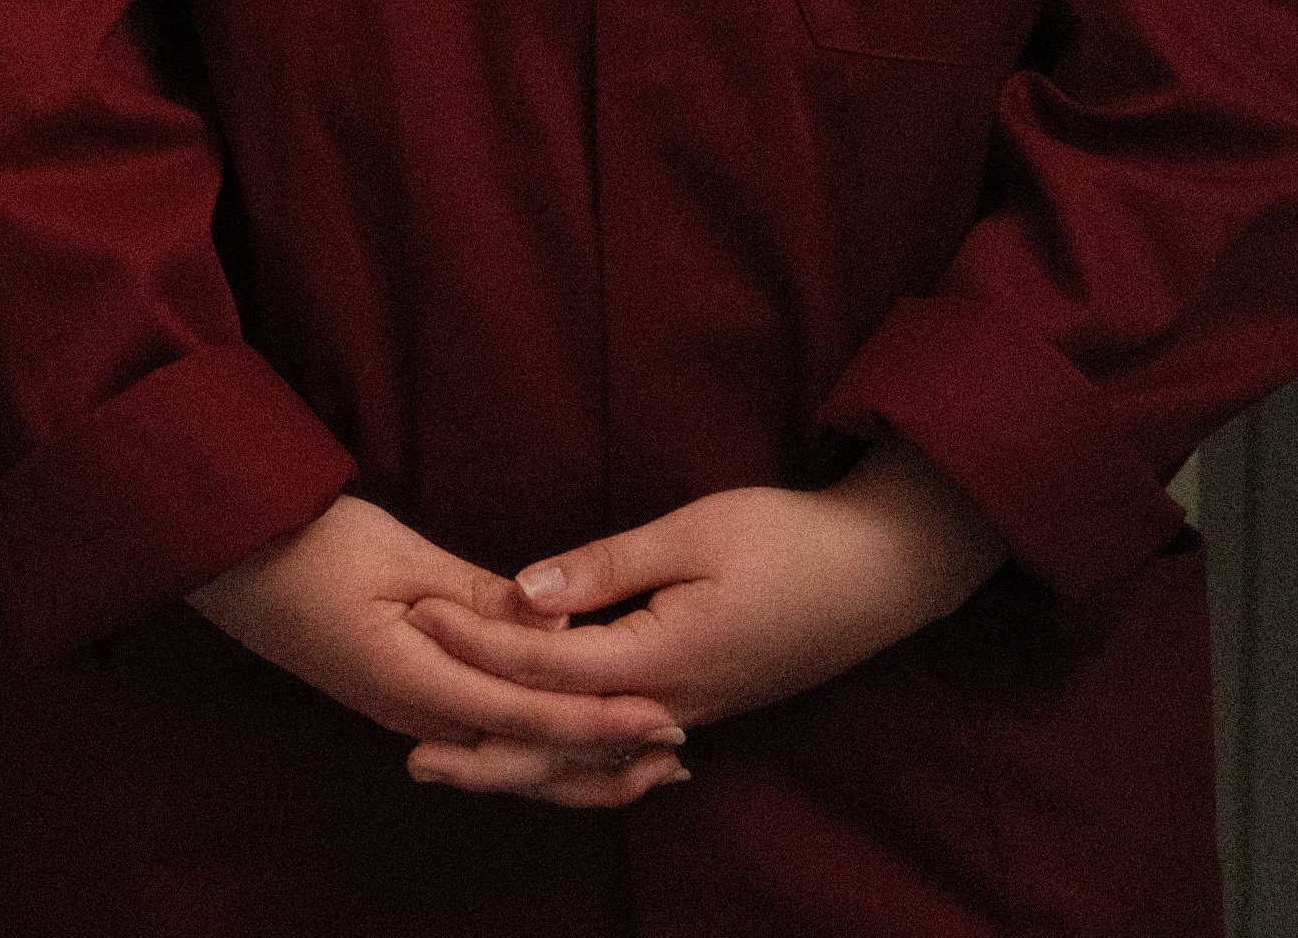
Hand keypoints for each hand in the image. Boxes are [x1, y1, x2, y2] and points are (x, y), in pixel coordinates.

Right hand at [186, 493, 688, 810]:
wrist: (218, 554)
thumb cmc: (300, 540)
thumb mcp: (396, 552)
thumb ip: (479, 599)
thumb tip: (555, 632)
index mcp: (407, 676)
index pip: (524, 715)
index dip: (598, 721)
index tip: (663, 716)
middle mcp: (410, 712)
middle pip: (523, 760)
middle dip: (605, 761)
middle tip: (679, 755)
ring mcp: (402, 712)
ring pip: (506, 760)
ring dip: (579, 765)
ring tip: (646, 766)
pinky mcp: (400, 700)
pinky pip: (483, 741)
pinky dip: (537, 748)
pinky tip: (568, 741)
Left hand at [418, 445, 1011, 745]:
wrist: (885, 572)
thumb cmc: (789, 540)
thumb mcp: (690, 535)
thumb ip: (602, 569)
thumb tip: (522, 592)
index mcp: (665, 659)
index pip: (547, 665)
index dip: (477, 645)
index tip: (419, 620)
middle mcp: (678, 702)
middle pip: (565, 740)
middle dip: (488, 749)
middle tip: (412, 754)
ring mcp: (697, 710)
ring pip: (596, 753)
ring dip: (529, 757)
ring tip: (462, 762)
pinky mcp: (708, 701)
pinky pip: (626, 741)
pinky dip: (578, 749)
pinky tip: (546, 749)